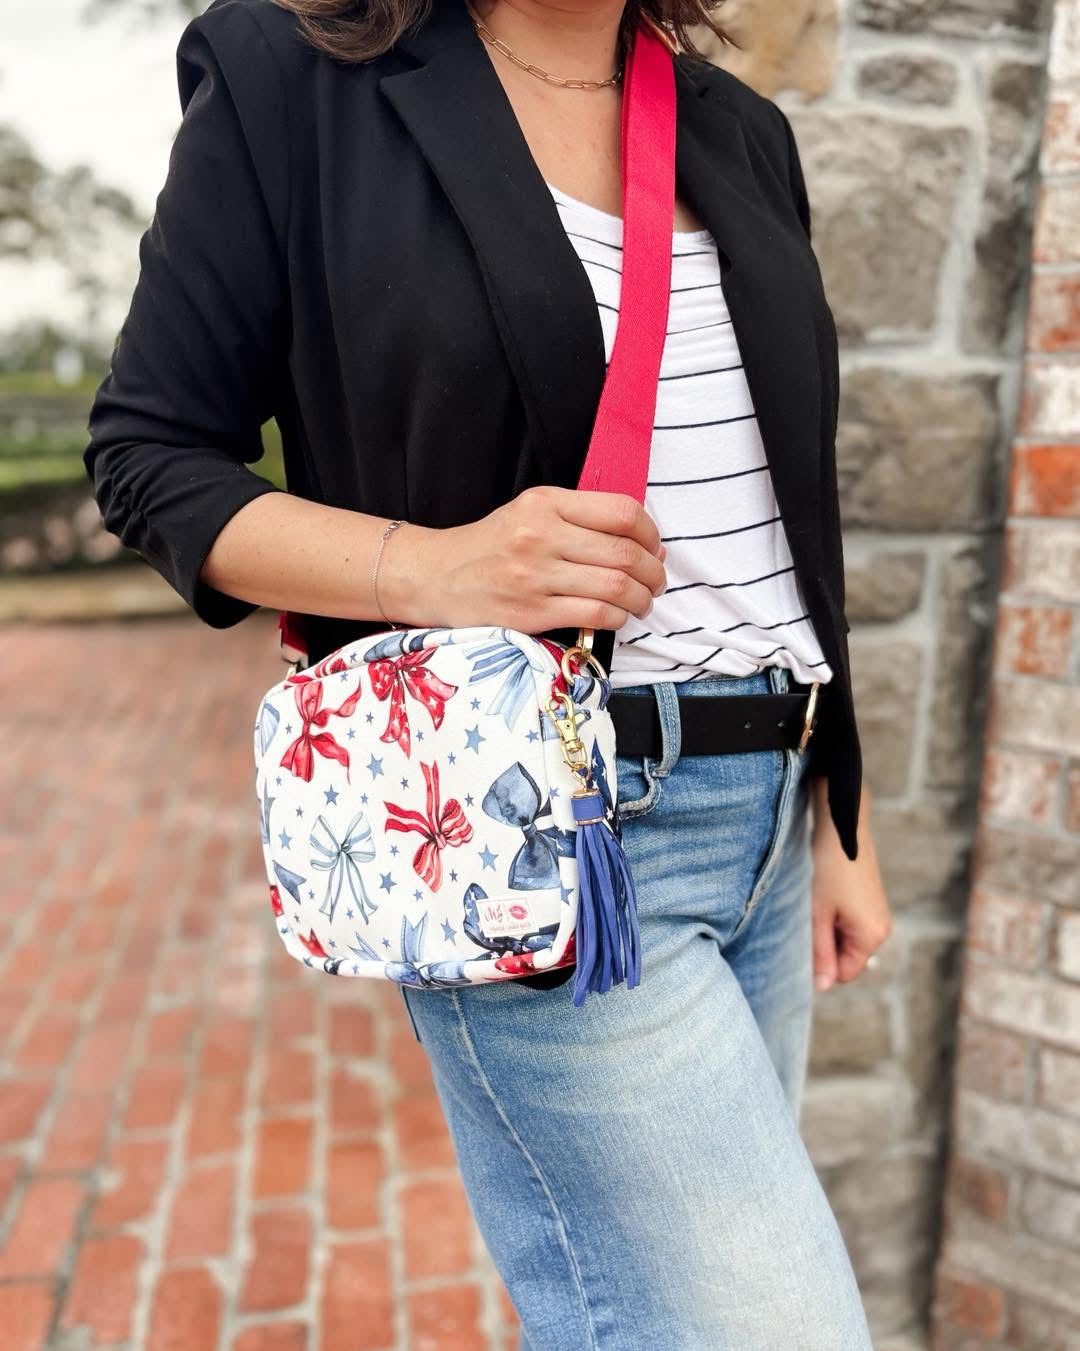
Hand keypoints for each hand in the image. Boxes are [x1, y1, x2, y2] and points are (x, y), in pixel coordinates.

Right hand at [385, 486, 666, 632]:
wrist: (437, 577)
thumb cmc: (491, 546)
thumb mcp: (530, 513)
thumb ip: (581, 520)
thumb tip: (647, 544)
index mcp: (545, 503)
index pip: (621, 512)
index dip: (651, 533)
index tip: (654, 548)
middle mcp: (540, 536)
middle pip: (624, 553)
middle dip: (654, 573)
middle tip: (656, 582)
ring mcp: (535, 576)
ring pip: (615, 587)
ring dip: (641, 599)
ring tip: (643, 602)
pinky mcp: (531, 612)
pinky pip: (595, 615)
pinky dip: (617, 618)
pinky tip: (616, 617)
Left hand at [809, 777, 891, 991]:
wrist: (841, 826)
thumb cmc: (827, 868)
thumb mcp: (817, 914)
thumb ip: (819, 953)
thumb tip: (822, 987)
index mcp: (872, 936)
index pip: (844, 973)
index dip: (820, 964)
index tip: (803, 940)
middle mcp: (881, 928)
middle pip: (845, 956)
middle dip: (823, 944)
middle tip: (807, 917)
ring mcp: (877, 913)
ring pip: (844, 937)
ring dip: (825, 927)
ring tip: (815, 902)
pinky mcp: (869, 899)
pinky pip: (848, 921)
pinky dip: (832, 914)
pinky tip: (821, 893)